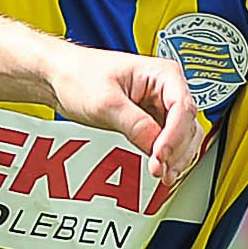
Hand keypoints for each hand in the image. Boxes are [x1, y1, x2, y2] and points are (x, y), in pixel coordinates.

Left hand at [39, 41, 204, 185]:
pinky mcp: (150, 119)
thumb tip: (155, 146)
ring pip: (183, 136)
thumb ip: (134, 124)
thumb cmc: (79, 75)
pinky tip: (159, 169)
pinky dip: (166, 156)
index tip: (160, 156)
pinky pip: (167, 141)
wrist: (59, 77)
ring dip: (175, 157)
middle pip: (188, 124)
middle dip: (177, 150)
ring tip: (162, 175)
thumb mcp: (106, 102)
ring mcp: (159, 105)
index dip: (175, 136)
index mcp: (162, 73)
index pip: (182, 108)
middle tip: (160, 170)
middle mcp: (166, 88)